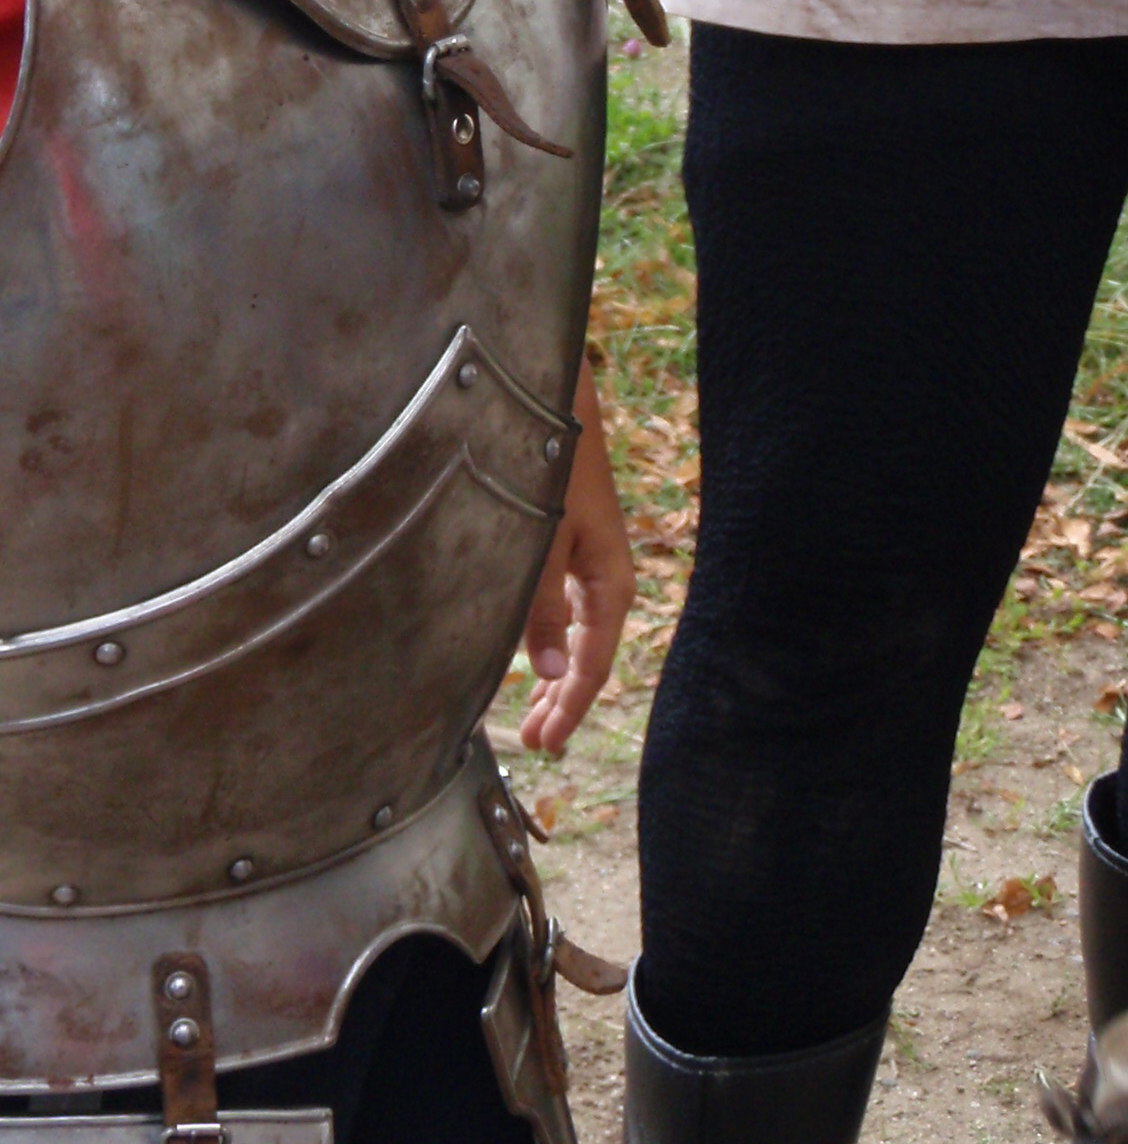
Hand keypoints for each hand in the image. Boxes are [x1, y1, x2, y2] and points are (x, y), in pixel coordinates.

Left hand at [520, 356, 633, 755]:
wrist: (551, 399)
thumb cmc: (549, 464)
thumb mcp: (542, 540)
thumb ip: (542, 606)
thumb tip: (552, 671)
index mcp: (610, 582)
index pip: (593, 664)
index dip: (571, 707)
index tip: (548, 744)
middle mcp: (604, 577)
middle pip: (586, 655)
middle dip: (563, 701)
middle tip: (536, 742)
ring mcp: (588, 561)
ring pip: (574, 635)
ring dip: (554, 675)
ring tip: (533, 713)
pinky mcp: (569, 545)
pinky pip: (564, 611)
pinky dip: (549, 641)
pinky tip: (533, 656)